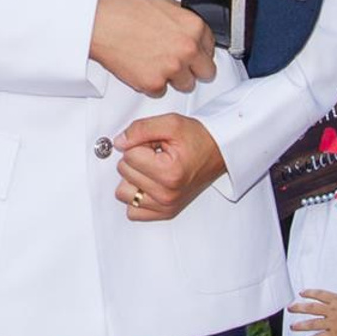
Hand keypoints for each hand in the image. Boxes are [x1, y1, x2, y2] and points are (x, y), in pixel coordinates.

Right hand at [89, 0, 216, 95]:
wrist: (101, 24)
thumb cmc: (126, 12)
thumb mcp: (165, 4)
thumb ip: (184, 20)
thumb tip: (192, 31)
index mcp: (194, 27)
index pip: (212, 47)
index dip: (199, 50)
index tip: (190, 51)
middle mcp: (187, 49)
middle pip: (206, 72)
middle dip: (194, 68)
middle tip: (178, 63)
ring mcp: (172, 68)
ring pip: (186, 85)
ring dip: (174, 78)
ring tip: (156, 63)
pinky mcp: (154, 84)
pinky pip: (161, 92)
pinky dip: (152, 83)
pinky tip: (142, 67)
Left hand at [112, 113, 227, 219]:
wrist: (217, 151)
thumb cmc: (198, 139)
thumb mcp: (171, 123)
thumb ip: (140, 129)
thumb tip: (119, 142)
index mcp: (169, 173)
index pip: (128, 154)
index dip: (139, 143)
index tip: (156, 143)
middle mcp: (167, 194)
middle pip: (124, 172)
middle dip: (137, 158)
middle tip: (157, 154)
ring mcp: (166, 206)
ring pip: (123, 192)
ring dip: (133, 178)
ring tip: (152, 168)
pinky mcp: (165, 212)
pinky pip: (133, 211)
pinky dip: (137, 197)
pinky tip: (149, 183)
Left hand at [292, 289, 336, 335]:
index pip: (319, 294)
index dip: (309, 293)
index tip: (302, 293)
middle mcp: (332, 310)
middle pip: (311, 308)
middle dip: (299, 308)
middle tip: (290, 308)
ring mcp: (332, 323)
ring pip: (312, 323)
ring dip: (300, 325)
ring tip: (292, 327)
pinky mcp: (335, 335)